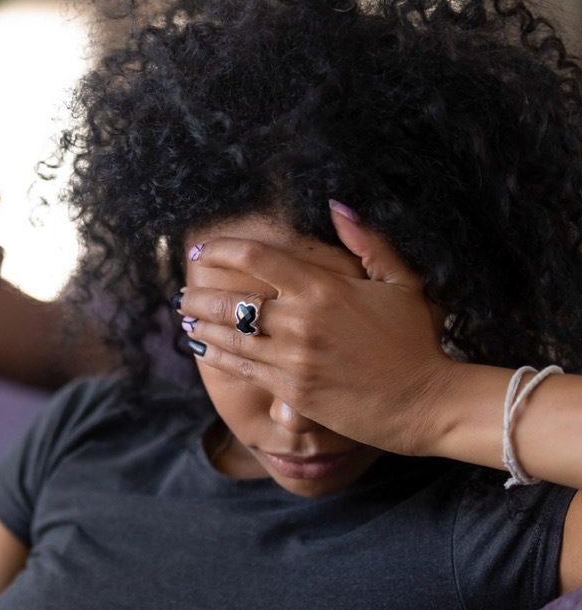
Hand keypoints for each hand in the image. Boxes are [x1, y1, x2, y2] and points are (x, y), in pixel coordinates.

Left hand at [179, 203, 461, 455]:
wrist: (426, 403)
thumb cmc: (416, 341)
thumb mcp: (402, 282)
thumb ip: (368, 242)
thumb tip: (336, 206)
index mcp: (323, 288)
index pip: (256, 257)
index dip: (220, 250)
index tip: (201, 251)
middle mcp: (300, 321)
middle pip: (230, 300)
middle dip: (199, 295)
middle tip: (184, 293)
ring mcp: (292, 358)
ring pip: (228, 337)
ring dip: (199, 325)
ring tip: (185, 319)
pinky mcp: (289, 390)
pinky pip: (239, 368)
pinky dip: (213, 355)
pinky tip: (201, 349)